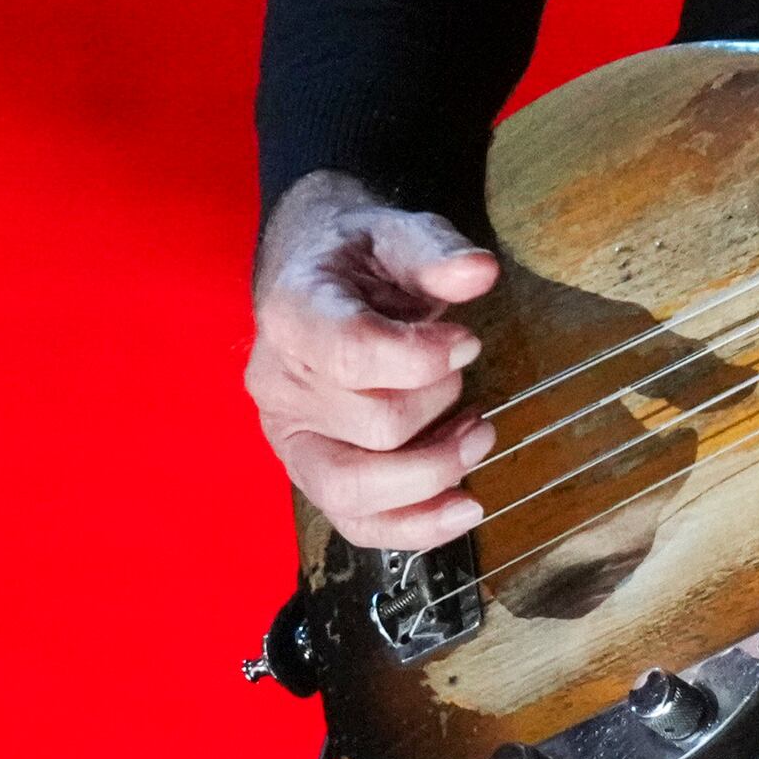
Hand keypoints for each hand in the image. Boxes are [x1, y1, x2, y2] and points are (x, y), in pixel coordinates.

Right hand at [247, 168, 506, 551]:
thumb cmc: (359, 257)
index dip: (423, 357)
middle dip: (439, 405)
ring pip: (355, 490)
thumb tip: (478, 272)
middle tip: (467, 377)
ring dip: (434, 473)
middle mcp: (278, 383)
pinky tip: (463, 508)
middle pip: (373, 425)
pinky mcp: (309, 471)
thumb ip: (435, 251)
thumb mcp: (397, 232)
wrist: (315, 273)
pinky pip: (355, 521)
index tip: (468, 341)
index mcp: (292, 313)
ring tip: (480, 436)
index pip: (353, 353)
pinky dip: (414, 526)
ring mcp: (289, 436)